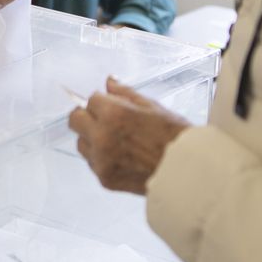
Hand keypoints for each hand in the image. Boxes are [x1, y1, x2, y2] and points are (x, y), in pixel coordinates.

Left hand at [67, 78, 188, 194]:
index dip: (102, 101)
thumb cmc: (175, 138)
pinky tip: (121, 157)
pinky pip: (92, 162)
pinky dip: (101, 158)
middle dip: (87, 116)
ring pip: (81, 143)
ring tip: (116, 141)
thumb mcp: (152, 107)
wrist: (186, 173)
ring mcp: (101, 160)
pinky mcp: (104, 178)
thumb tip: (109, 82)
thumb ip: (125, 94)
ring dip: (92, 138)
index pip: (91, 99)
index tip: (111, 105)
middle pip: (75, 120)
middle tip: (104, 120)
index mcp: (114, 114)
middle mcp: (102, 137)